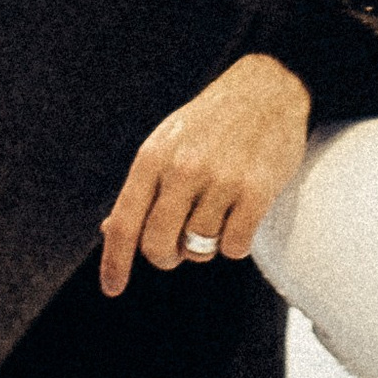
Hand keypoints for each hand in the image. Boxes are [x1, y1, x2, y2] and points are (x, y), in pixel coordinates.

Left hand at [100, 51, 310, 293]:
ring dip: (206, 245)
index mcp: (153, 157)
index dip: (115, 263)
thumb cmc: (211, 121)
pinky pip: (235, 247)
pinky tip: (239, 219)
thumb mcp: (165, 144)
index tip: (112, 288)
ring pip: (199, 250)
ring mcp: (221, 180)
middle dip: (167, 256)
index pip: (125, 222)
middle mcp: (184, 169)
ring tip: (216, 216)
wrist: (267, 89)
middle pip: (158, 246)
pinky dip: (235, 244)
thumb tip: (110, 231)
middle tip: (178, 247)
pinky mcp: (257, 191)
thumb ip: (141, 188)